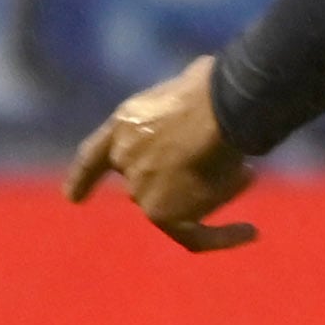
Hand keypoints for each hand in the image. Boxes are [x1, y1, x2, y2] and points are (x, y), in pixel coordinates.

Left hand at [66, 56, 261, 251]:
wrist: (216, 108)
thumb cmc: (212, 87)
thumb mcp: (186, 91)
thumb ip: (182, 118)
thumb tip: (204, 131)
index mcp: (125, 126)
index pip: (95, 157)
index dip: (84, 179)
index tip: (73, 199)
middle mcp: (126, 161)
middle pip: (148, 185)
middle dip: (179, 180)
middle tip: (218, 165)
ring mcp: (141, 189)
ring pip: (180, 205)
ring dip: (214, 191)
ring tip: (243, 169)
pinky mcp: (165, 215)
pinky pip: (195, 237)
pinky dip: (223, 237)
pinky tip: (250, 231)